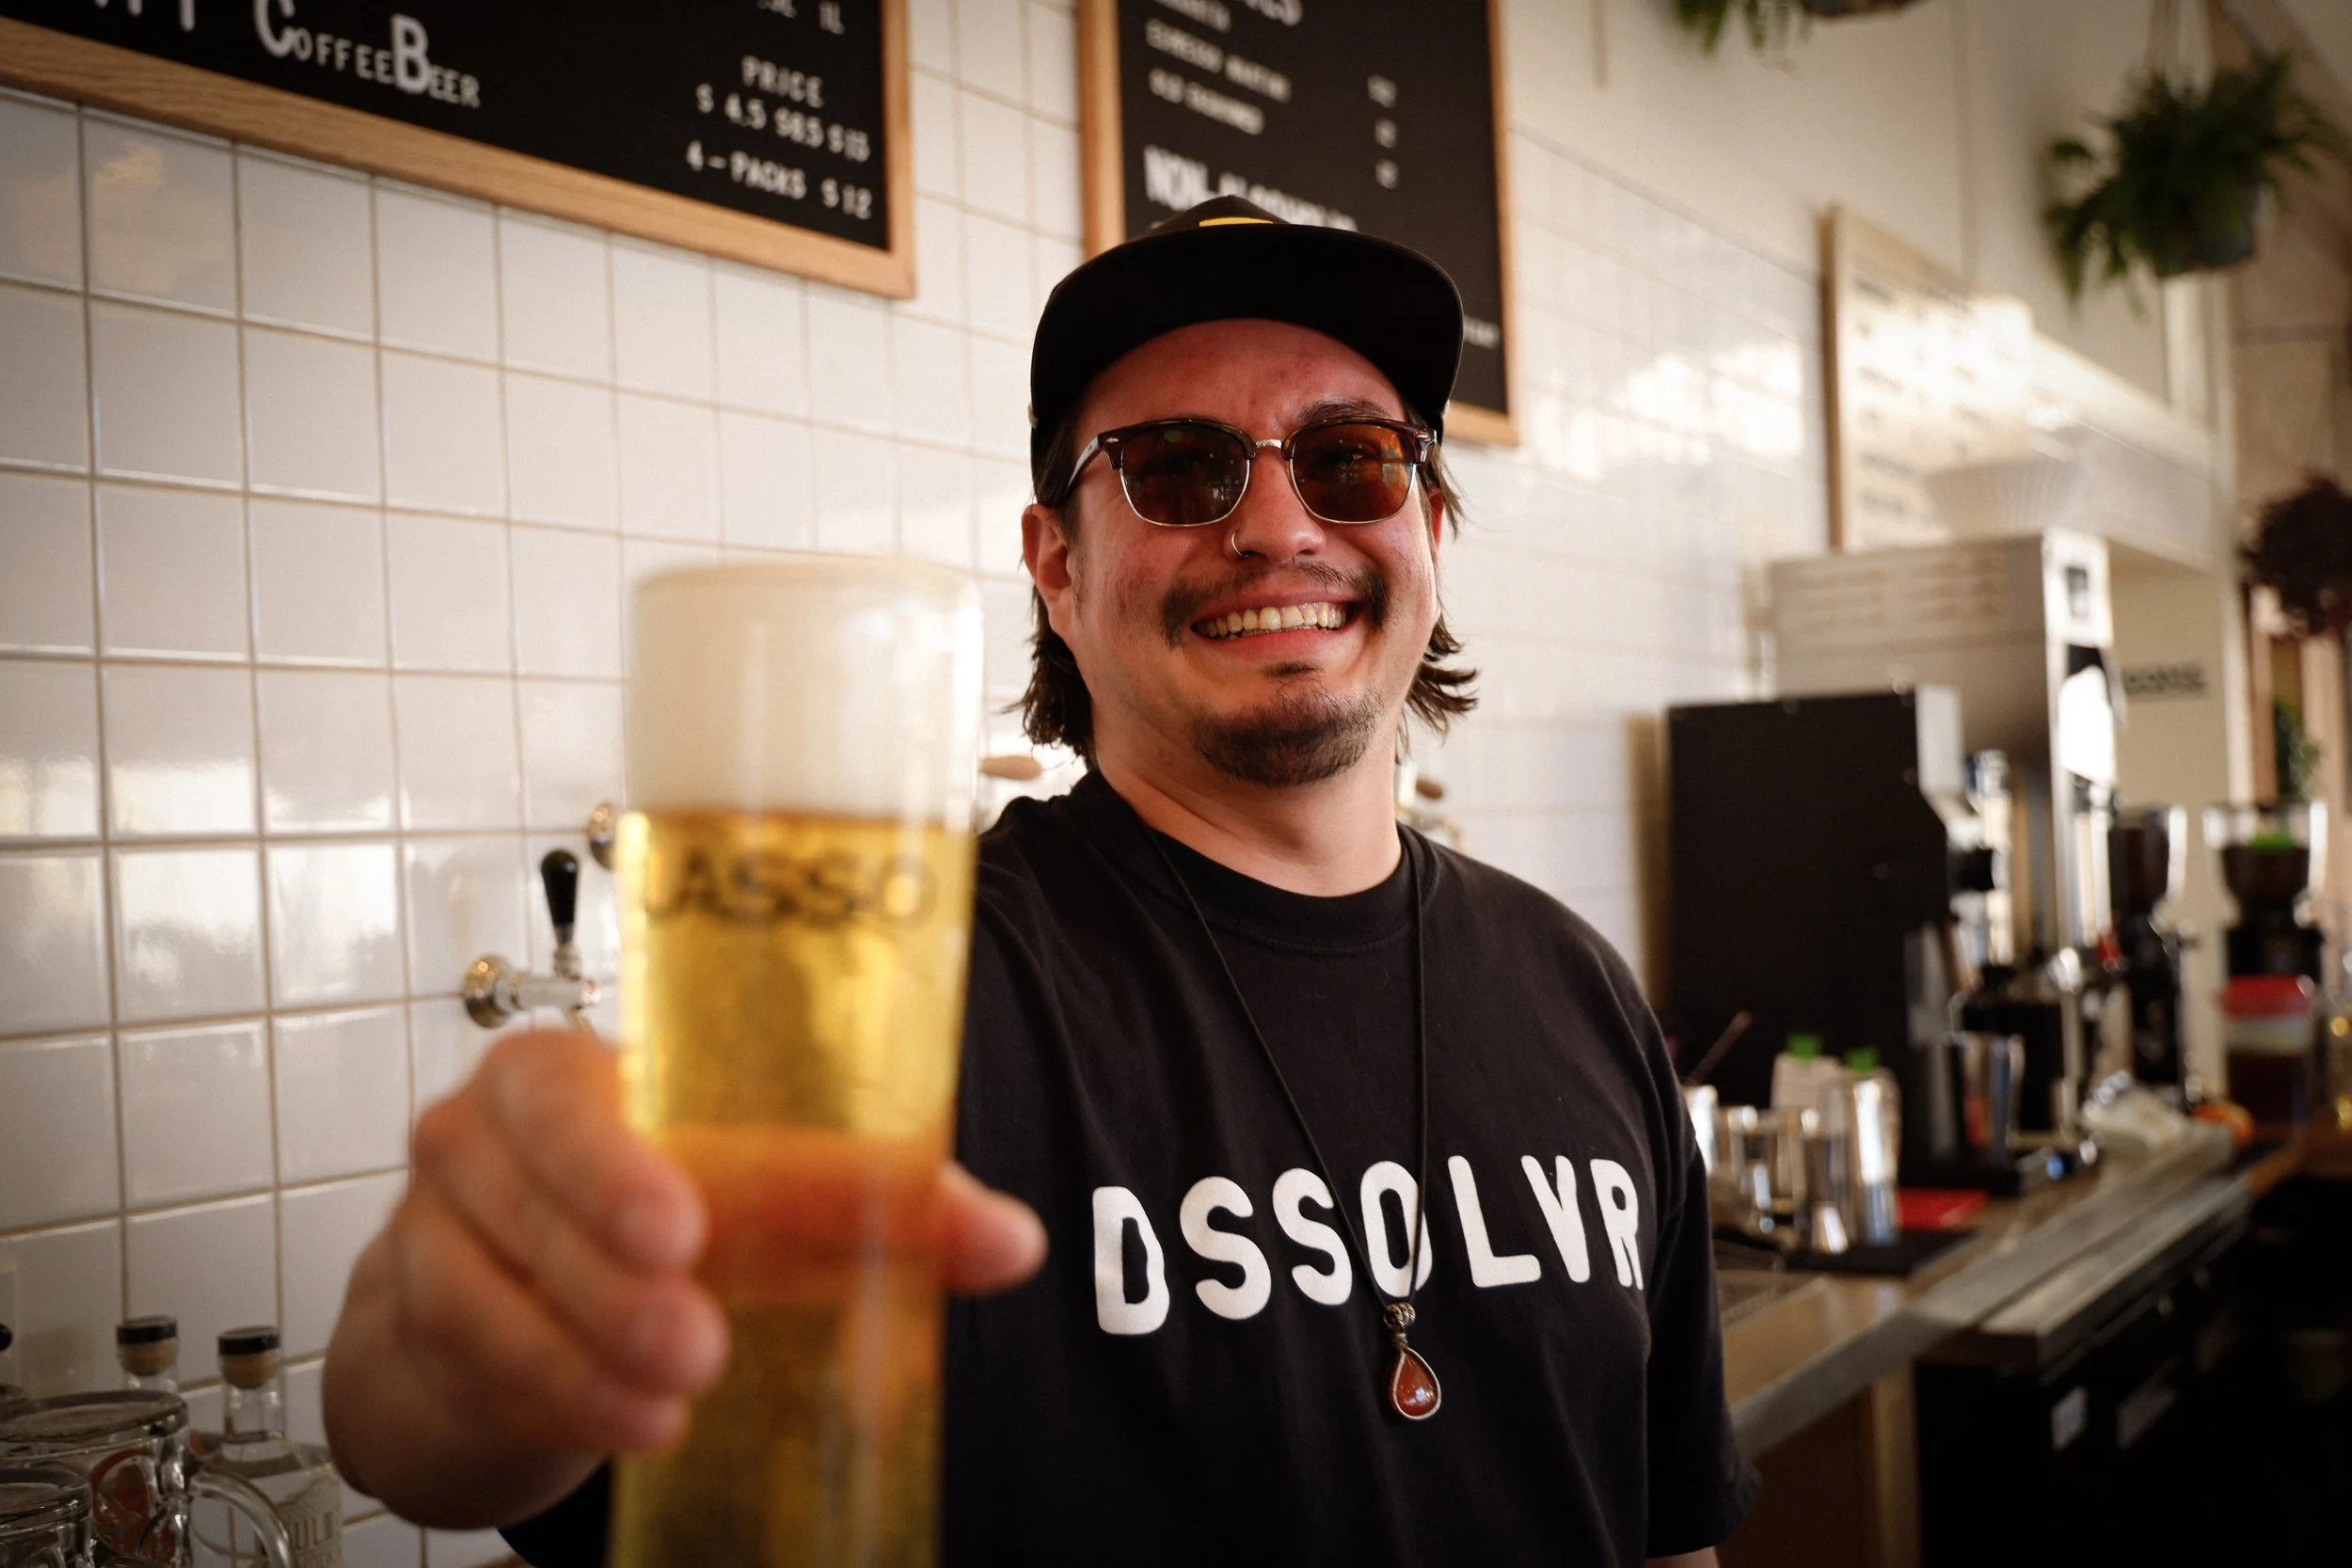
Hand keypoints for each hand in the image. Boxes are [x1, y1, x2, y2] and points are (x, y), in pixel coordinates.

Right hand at [326, 1028, 1045, 1516]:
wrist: (520, 1289)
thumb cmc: (661, 1211)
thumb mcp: (770, 1200)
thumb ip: (885, 1206)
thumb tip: (1013, 1240)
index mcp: (581, 1061)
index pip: (597, 1087)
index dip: (633, 1158)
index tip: (690, 1227)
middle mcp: (491, 1119)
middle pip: (537, 1176)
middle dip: (617, 1274)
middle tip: (697, 1344)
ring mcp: (435, 1211)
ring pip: (488, 1276)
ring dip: (583, 1352)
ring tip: (671, 1407)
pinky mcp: (410, 1304)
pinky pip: (466, 1348)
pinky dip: (551, 1396)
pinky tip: (626, 1426)